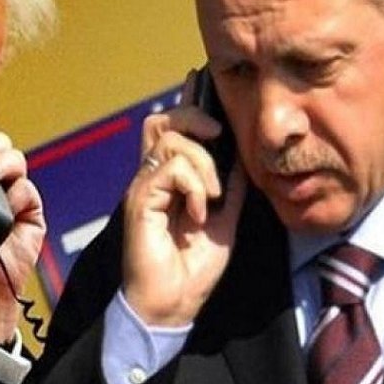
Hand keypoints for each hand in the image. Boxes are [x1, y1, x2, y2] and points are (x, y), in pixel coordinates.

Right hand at [122, 92, 246, 326]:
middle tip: (218, 136)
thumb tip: (243, 157)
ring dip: (202, 163)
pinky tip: (198, 212)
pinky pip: (170, 167)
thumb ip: (231, 189)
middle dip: (194, 117)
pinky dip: (193, 185)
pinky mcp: (140, 200)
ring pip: (170, 140)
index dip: (187, 103)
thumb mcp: (225, 221)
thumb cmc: (193, 268)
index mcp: (170, 180)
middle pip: (162, 121)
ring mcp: (144, 187)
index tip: (198, 79)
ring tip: (210, 197)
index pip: (173, 129)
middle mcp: (152, 178)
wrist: (173, 304)